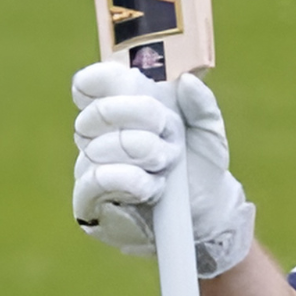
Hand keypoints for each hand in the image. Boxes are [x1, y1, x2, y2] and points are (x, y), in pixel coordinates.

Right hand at [71, 62, 254, 276]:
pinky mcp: (87, 200)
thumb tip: (185, 81)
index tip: (139, 88)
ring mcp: (89, 165)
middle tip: (172, 140)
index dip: (108, 80)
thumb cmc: (200, 167)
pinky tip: (153, 186)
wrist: (205, 214)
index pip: (90, 82)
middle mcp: (98, 135)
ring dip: (147, 154)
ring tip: (166, 168)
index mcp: (119, 109)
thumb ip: (201, 105)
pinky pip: (99, 178)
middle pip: (101, 111)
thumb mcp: (208, 133)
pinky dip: (132, 180)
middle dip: (144, 121)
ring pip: (103, 146)